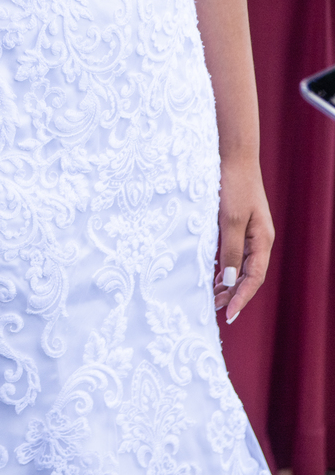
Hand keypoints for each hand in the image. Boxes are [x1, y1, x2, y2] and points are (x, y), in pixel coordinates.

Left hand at [212, 155, 273, 325]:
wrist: (234, 158)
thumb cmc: (232, 186)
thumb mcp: (229, 221)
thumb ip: (230, 250)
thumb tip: (231, 281)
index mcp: (262, 240)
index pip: (254, 278)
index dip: (242, 298)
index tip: (229, 315)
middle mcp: (259, 239)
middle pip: (249, 275)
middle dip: (233, 294)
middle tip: (213, 309)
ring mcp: (250, 233)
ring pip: (241, 266)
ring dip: (228, 282)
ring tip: (211, 296)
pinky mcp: (239, 226)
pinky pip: (235, 254)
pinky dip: (225, 267)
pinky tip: (214, 274)